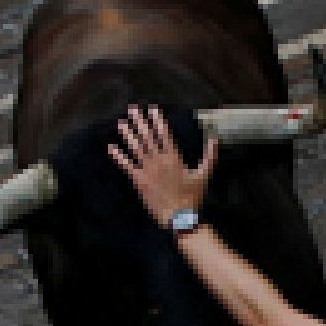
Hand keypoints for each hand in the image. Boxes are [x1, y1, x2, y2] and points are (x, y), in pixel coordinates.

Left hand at [108, 105, 217, 225]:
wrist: (179, 217)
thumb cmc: (193, 196)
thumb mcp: (205, 174)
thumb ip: (210, 156)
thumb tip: (215, 139)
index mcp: (174, 157)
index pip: (164, 133)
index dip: (157, 120)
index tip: (152, 108)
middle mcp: (159, 160)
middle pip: (147, 136)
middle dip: (139, 121)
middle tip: (132, 108)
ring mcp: (147, 170)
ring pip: (135, 148)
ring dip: (127, 134)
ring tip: (120, 122)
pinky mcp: (139, 181)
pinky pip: (126, 166)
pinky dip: (118, 156)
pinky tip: (110, 147)